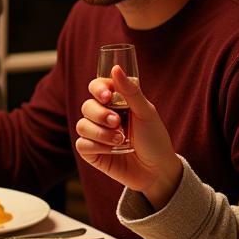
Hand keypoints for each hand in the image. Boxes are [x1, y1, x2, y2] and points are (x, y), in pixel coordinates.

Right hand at [74, 65, 182, 207]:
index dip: (98, 89)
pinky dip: (97, 147)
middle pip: (86, 106)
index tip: (107, 97)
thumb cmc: (155, 139)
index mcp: (116, 103)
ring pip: (81, 125)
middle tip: (118, 123)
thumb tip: (115, 68)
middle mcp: (103, 116)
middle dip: (101, 114)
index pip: (96, 87)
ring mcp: (96, 134)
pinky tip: (112, 151)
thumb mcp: (146, 112)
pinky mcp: (91, 152)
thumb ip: (130, 91)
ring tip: (121, 141)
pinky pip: (81, 143)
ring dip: (101, 133)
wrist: (157, 171)